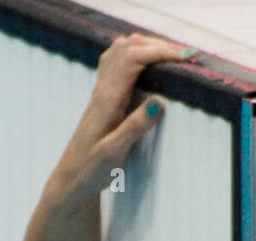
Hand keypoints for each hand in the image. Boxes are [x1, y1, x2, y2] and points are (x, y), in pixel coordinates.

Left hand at [51, 33, 193, 197]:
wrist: (70, 179)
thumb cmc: (91, 170)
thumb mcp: (114, 153)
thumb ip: (135, 127)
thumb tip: (160, 101)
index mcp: (108, 99)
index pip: (133, 58)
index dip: (160, 51)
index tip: (184, 58)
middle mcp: (103, 89)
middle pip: (128, 46)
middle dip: (158, 45)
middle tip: (185, 57)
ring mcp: (101, 90)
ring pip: (122, 49)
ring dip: (147, 46)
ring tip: (172, 57)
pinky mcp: (103, 96)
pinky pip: (117, 61)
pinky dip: (136, 53)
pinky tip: (148, 64)